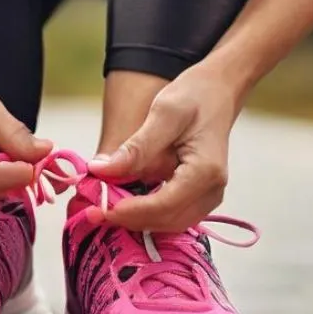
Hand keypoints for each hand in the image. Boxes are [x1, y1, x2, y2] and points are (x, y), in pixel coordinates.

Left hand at [87, 65, 241, 231]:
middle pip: (167, 220)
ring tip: (104, 207)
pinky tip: (124, 201)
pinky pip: (173, 214)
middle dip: (130, 220)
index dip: (130, 211)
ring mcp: (209, 195)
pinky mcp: (200, 194)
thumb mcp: (163, 113)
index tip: (99, 209)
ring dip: (137, 220)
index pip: (165, 204)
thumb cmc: (194, 96)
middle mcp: (212, 189)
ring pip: (170, 223)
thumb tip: (101, 170)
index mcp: (205, 170)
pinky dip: (147, 212)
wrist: (219, 90)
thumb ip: (136, 147)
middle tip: (93, 211)